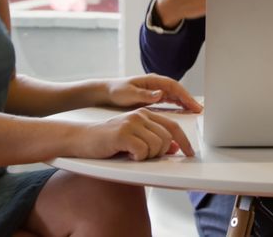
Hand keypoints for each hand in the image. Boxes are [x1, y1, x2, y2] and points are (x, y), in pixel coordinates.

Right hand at [72, 107, 195, 159]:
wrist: (82, 138)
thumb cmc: (109, 140)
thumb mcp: (135, 138)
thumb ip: (153, 140)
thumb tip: (174, 148)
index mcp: (145, 114)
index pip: (173, 126)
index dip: (184, 140)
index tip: (190, 152)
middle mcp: (140, 115)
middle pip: (166, 138)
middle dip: (159, 152)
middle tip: (144, 156)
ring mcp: (131, 123)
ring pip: (156, 145)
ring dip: (147, 156)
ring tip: (133, 154)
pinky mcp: (122, 133)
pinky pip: (142, 151)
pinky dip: (137, 158)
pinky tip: (127, 154)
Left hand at [105, 74, 203, 112]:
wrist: (108, 92)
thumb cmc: (117, 91)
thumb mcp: (129, 93)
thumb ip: (145, 94)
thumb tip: (160, 94)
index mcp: (153, 81)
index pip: (174, 87)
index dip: (185, 95)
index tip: (192, 104)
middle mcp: (157, 84)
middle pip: (178, 90)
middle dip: (189, 99)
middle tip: (199, 109)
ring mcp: (157, 89)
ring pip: (176, 95)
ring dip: (186, 101)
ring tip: (195, 110)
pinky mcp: (155, 96)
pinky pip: (171, 99)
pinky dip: (179, 103)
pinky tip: (184, 109)